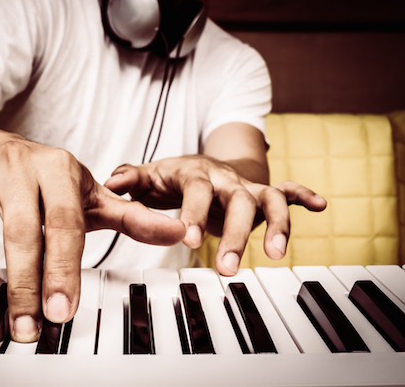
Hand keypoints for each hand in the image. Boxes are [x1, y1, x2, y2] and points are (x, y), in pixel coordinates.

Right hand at [0, 137, 185, 341]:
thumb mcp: (91, 192)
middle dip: (20, 285)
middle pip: (18, 234)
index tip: (60, 313)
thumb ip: (134, 217)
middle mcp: (15, 169)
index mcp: (58, 170)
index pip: (65, 224)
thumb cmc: (48, 178)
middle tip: (22, 330)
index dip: (63, 269)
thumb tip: (182, 232)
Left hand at [104, 155, 326, 275]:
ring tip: (277, 255)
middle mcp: (226, 179)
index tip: (189, 241)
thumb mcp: (150, 176)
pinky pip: (288, 192)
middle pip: (239, 201)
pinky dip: (304, 196)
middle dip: (236, 234)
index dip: (194, 213)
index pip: (197, 191)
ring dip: (277, 226)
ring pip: (269, 201)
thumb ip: (131, 180)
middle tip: (227, 268)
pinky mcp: (265, 192)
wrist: (204, 162)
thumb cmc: (174, 175)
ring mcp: (248, 186)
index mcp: (196, 174)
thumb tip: (109, 183)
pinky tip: (320, 205)